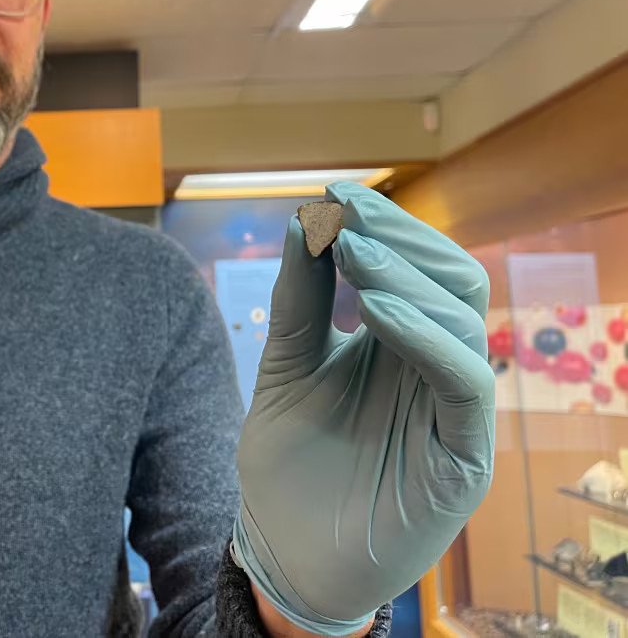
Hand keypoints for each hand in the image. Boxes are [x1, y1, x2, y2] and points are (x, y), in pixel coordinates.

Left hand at [231, 182, 494, 635]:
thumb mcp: (285, 368)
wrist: (282, 555)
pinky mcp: (463, 457)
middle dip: (400, 239)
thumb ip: (301, 302)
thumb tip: (303, 220)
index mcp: (400, 345)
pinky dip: (426, 337)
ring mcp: (452, 411)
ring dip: (408, 277)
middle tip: (347, 211)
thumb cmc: (287, 465)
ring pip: (465, 321)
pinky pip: (465, 382)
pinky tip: (376, 309)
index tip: (333, 191)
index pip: (417, 268)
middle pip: (452, 282)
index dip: (383, 226)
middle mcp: (434, 370)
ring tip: (353, 250)